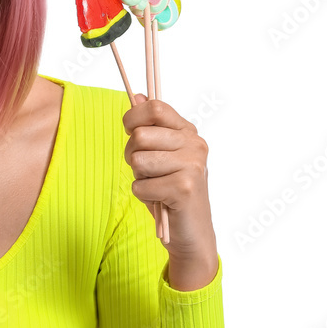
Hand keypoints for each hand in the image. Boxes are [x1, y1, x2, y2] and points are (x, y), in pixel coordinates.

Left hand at [123, 94, 218, 287]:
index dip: (133, 118)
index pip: (154, 107)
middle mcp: (195, 144)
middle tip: (146, 171)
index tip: (131, 131)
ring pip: (138, 160)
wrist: (191, 231)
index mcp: (188, 132)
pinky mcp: (185, 188)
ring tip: (155, 185)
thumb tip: (137, 96)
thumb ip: (150, 126)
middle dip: (132, 154)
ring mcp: (193, 165)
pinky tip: (159, 199)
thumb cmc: (169, 190)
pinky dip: (142, 195)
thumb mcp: (159, 154)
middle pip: (140, 135)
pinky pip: (140, 185)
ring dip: (139, 177)